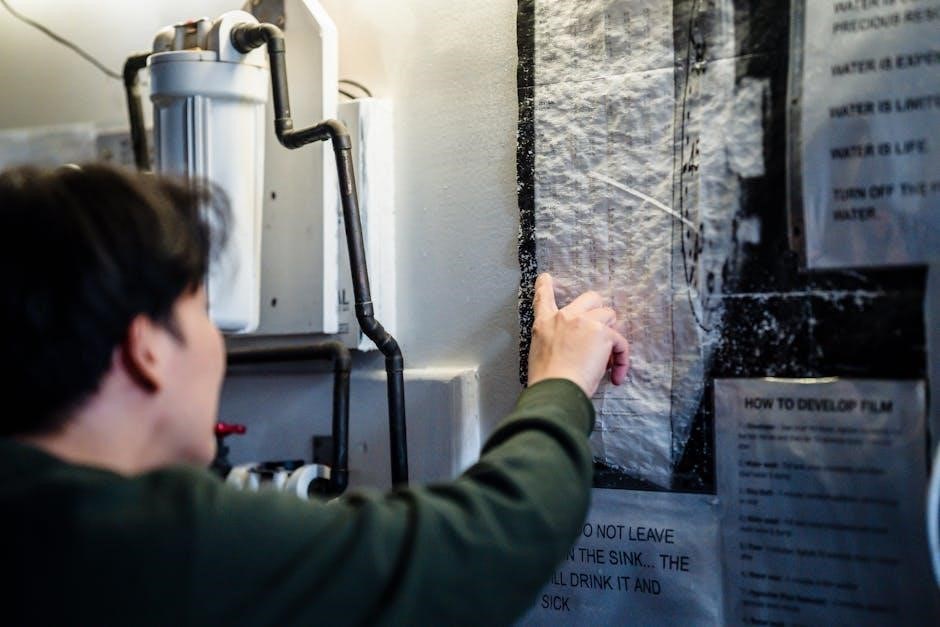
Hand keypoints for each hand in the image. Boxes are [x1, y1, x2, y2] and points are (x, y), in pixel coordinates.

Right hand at [527, 273, 629, 396]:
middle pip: (591, 298)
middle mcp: (565, 317)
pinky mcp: (603, 333)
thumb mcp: (539, 355)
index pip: (543, 298)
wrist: (556, 390)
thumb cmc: (547, 381)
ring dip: (611, 335)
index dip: (545, 286)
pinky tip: (616, 376)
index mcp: (544, 323)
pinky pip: (620, 341)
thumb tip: (570, 350)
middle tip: (600, 332)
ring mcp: (585, 322)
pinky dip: (621, 359)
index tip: (546, 278)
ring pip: (610, 315)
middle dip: (600, 311)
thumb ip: (553, 343)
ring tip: (607, 359)